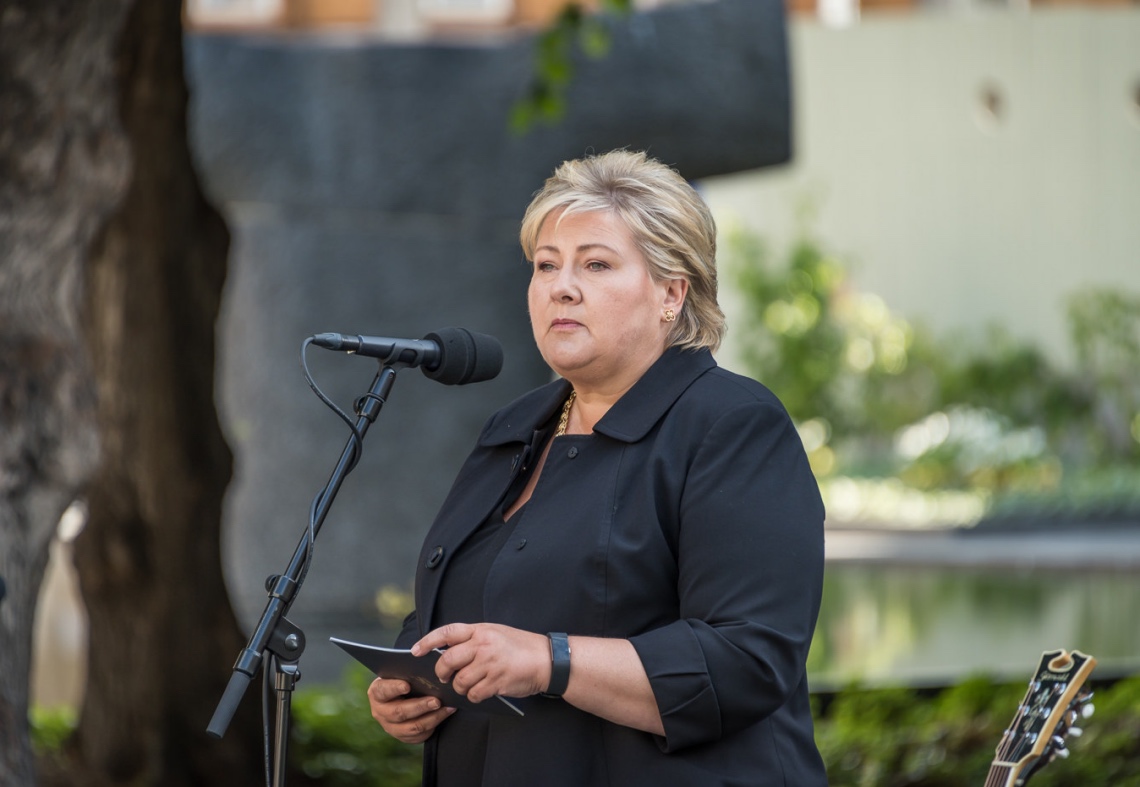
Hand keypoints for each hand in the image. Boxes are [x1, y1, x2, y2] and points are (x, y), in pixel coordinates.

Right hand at [367, 676, 455, 743]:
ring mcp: (391, 727)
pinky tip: (444, 715)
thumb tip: (424, 662)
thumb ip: (407, 669)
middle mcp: (380, 711)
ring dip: (431, 718)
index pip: (382, 690)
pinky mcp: (403, 737)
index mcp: (377, 692)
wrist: (402, 696)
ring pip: (411, 727)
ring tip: (446, 708)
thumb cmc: (403, 679)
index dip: (394, 688)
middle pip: (399, 712)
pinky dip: (434, 726)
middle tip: (436, 700)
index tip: (407, 685)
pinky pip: (418, 736)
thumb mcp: (400, 672)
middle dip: (420, 706)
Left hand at [413, 622, 550, 702]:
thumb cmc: (520, 647)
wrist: (547, 659)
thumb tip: (447, 655)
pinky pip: (474, 694)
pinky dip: (474, 696)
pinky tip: (482, 692)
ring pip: (460, 681)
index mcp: (481, 630)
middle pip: (448, 660)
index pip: (447, 632)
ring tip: (468, 686)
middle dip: (441, 673)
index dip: (428, 641)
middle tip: (443, 677)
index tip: (415, 651)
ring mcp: (490, 663)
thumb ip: (473, 640)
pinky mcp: (497, 681)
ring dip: (460, 688)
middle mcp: (483, 644)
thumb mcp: (495, 633)